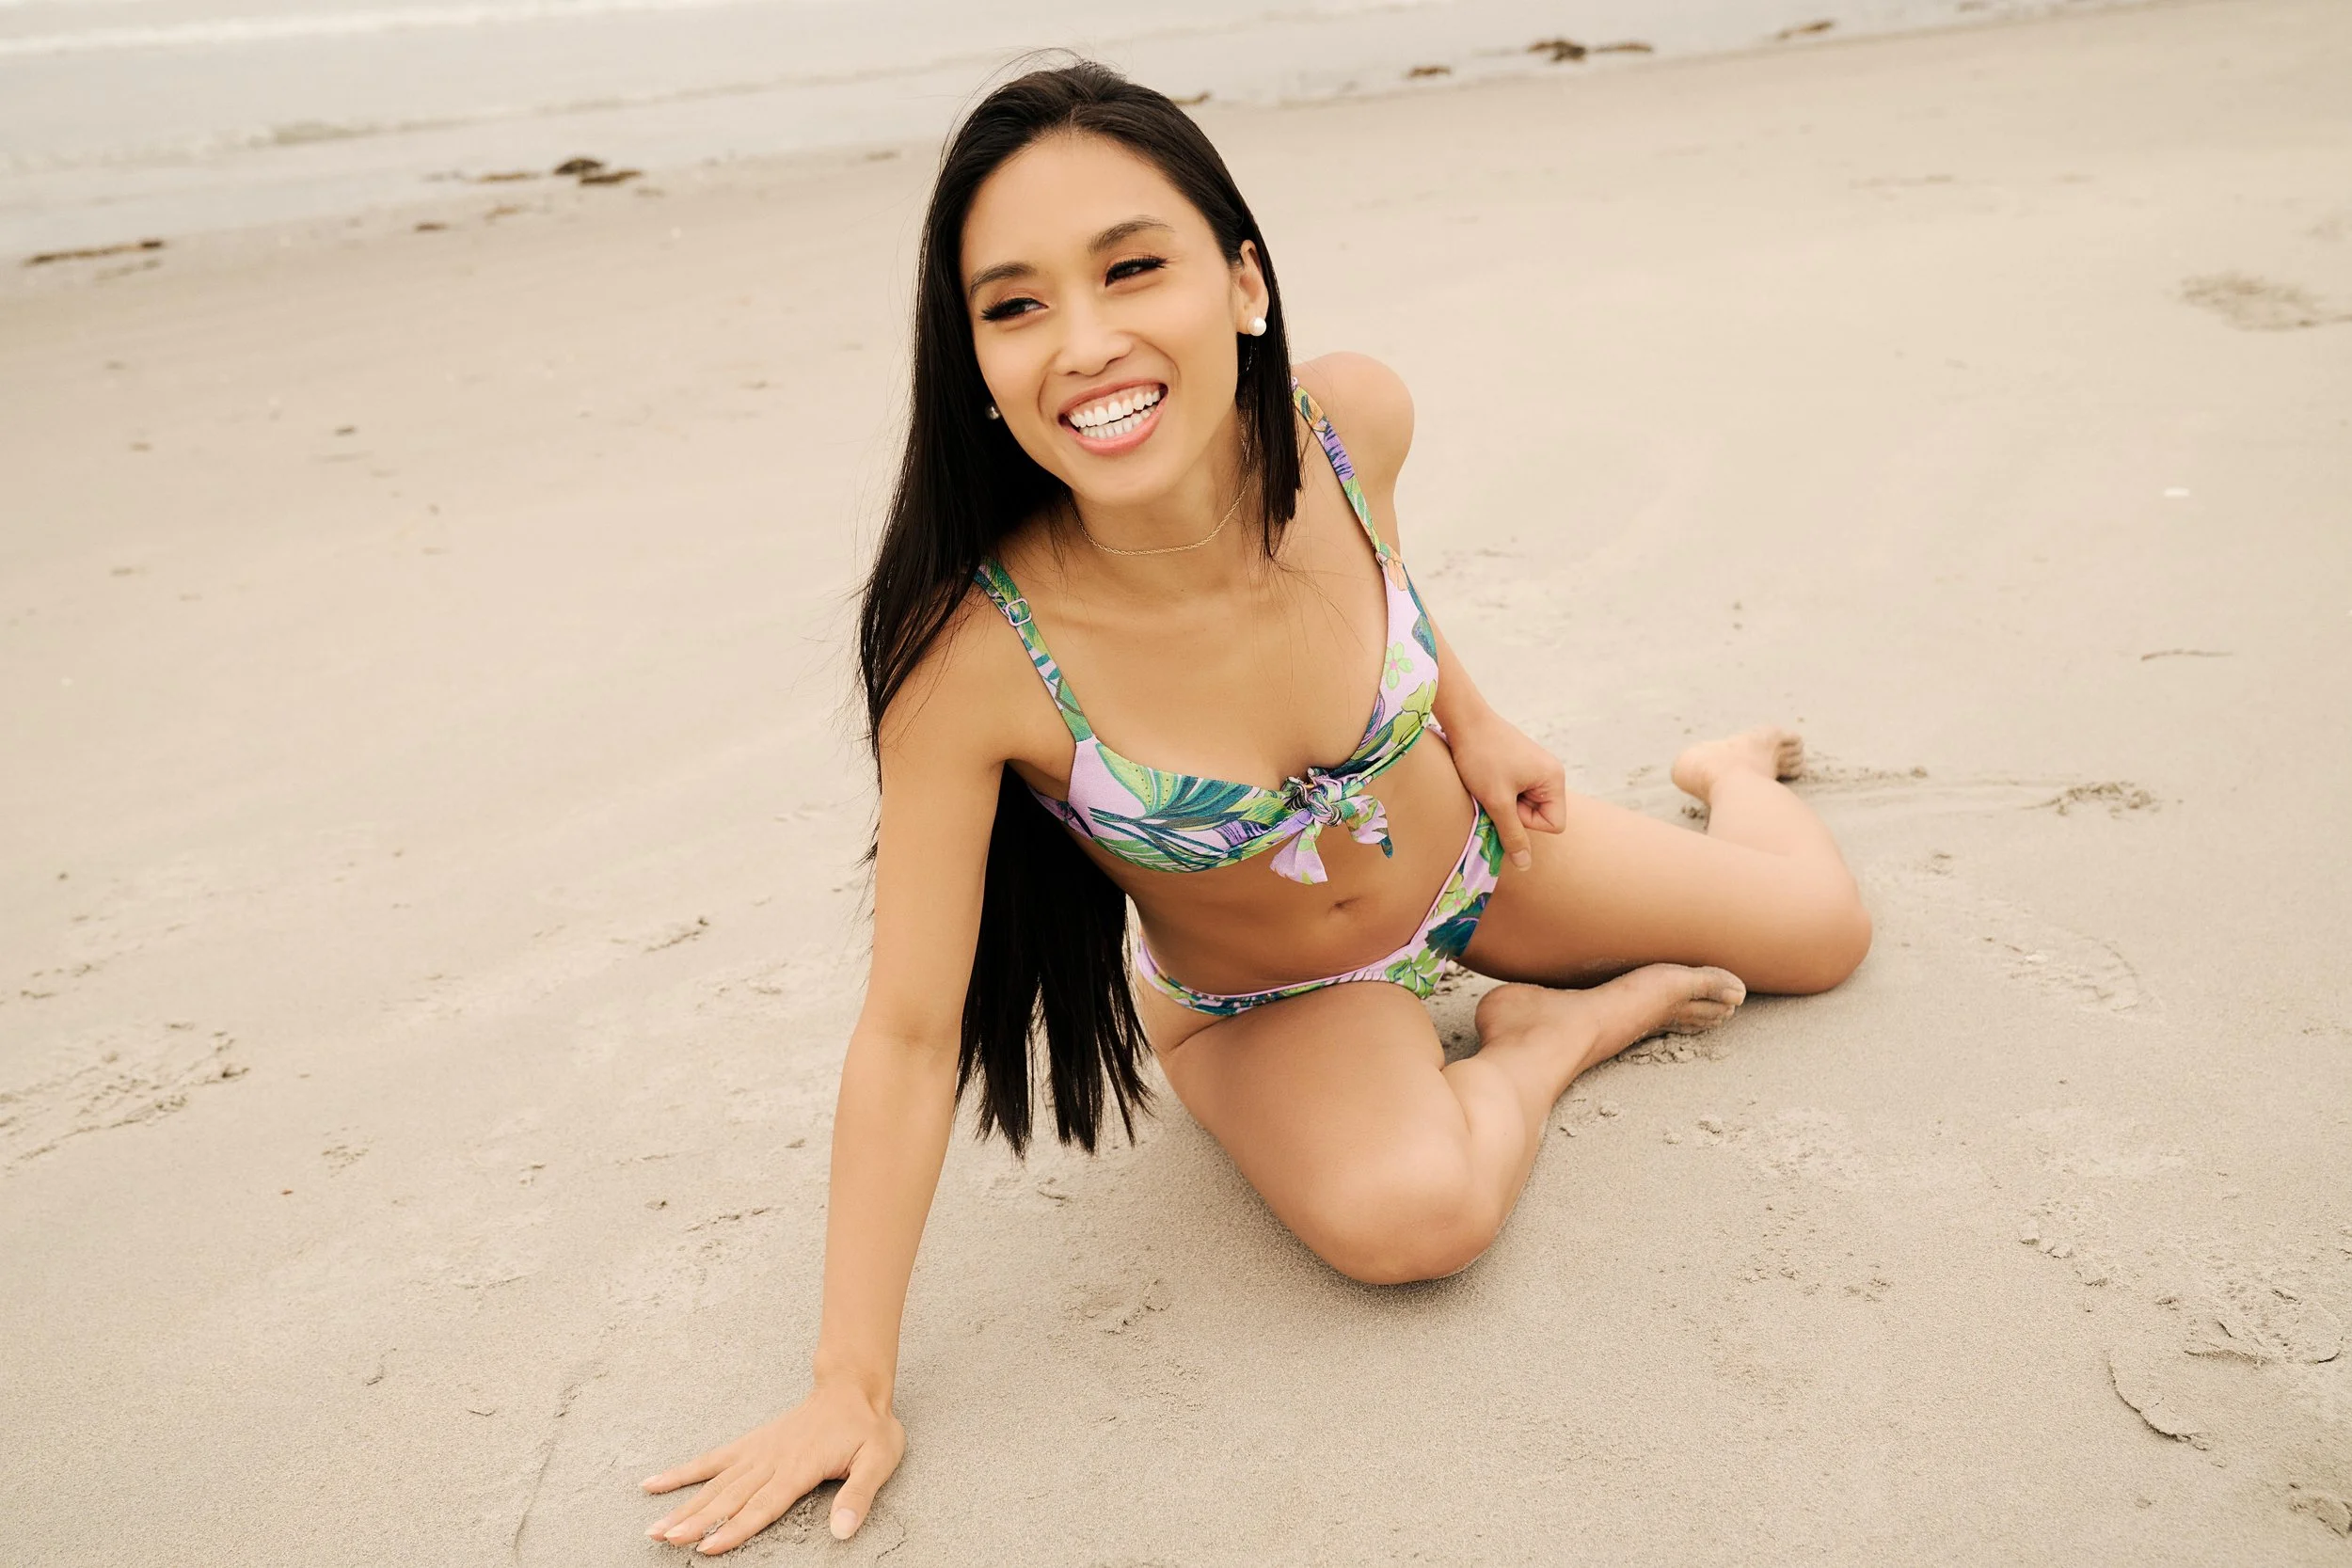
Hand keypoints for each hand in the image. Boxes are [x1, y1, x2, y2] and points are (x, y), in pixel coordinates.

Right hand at [641, 1381, 904, 1553]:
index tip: (707, 1546)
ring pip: (714, 1483)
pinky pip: (711, 1459)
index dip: (734, 1528)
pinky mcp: (750, 1444)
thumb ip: (859, 1495)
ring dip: (683, 1506)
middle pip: (729, 1497)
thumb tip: (843, 1531)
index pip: (763, 1505)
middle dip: (696, 1521)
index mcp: (800, 1467)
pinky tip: (654, 1484)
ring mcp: (757, 1451)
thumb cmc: (868, 1428)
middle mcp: (772, 1460)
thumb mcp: (879, 1459)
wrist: (853, 1387)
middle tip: (666, 1539)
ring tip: (655, 1528)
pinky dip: (681, 1472)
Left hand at [1445, 712, 1565, 868]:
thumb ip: (1513, 834)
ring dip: (1504, 802)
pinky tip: (1486, 776)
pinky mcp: (1520, 764)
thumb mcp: (1497, 801)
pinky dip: (1500, 791)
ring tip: (1488, 782)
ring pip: (1524, 804)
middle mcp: (1551, 773)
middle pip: (1540, 815)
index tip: (1507, 803)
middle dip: (1515, 811)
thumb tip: (1525, 865)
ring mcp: (1536, 767)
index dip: (1527, 822)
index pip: (1554, 824)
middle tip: (1495, 792)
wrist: (1464, 720)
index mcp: (1554, 780)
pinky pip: (1515, 791)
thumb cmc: (1482, 758)